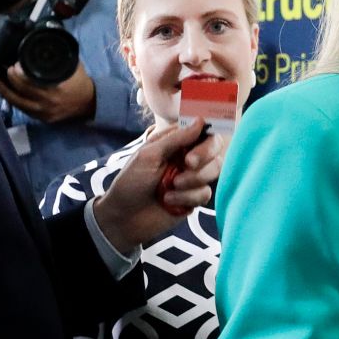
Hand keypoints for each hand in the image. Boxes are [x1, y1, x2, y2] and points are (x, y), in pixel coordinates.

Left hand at [0, 60, 96, 123]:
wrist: (91, 102)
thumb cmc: (80, 81)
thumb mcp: (71, 66)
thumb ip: (57, 58)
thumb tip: (44, 43)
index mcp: (55, 87)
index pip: (29, 79)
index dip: (19, 71)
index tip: (15, 64)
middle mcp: (48, 101)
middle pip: (21, 89)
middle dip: (11, 78)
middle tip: (7, 69)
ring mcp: (44, 112)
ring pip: (18, 102)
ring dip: (5, 91)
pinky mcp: (42, 119)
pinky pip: (23, 110)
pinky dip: (14, 101)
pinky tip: (7, 94)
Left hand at [90, 120, 224, 250]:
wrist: (124, 217)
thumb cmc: (131, 182)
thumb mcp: (149, 155)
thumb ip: (176, 139)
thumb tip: (201, 120)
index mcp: (175, 144)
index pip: (202, 131)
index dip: (207, 134)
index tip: (201, 140)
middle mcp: (187, 158)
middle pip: (214, 149)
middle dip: (204, 156)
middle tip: (188, 163)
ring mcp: (192, 178)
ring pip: (213, 171)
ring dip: (193, 179)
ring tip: (172, 186)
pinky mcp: (194, 198)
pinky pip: (205, 193)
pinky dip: (188, 197)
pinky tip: (170, 201)